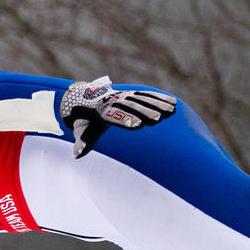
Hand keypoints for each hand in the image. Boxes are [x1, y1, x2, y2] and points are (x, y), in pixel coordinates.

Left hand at [59, 76, 176, 157]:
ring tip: (171, 110)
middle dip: (145, 111)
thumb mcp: (81, 131)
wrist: (82, 99)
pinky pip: (146, 95)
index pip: (114, 115)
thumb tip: (77, 155)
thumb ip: (82, 142)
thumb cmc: (84, 120)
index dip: (126, 119)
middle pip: (131, 105)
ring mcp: (123, 95)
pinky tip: (173, 104)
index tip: (139, 125)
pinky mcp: (131, 94)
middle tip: (159, 118)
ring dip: (157, 103)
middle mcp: (114, 100)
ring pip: (141, 98)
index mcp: (101, 111)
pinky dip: (159, 98)